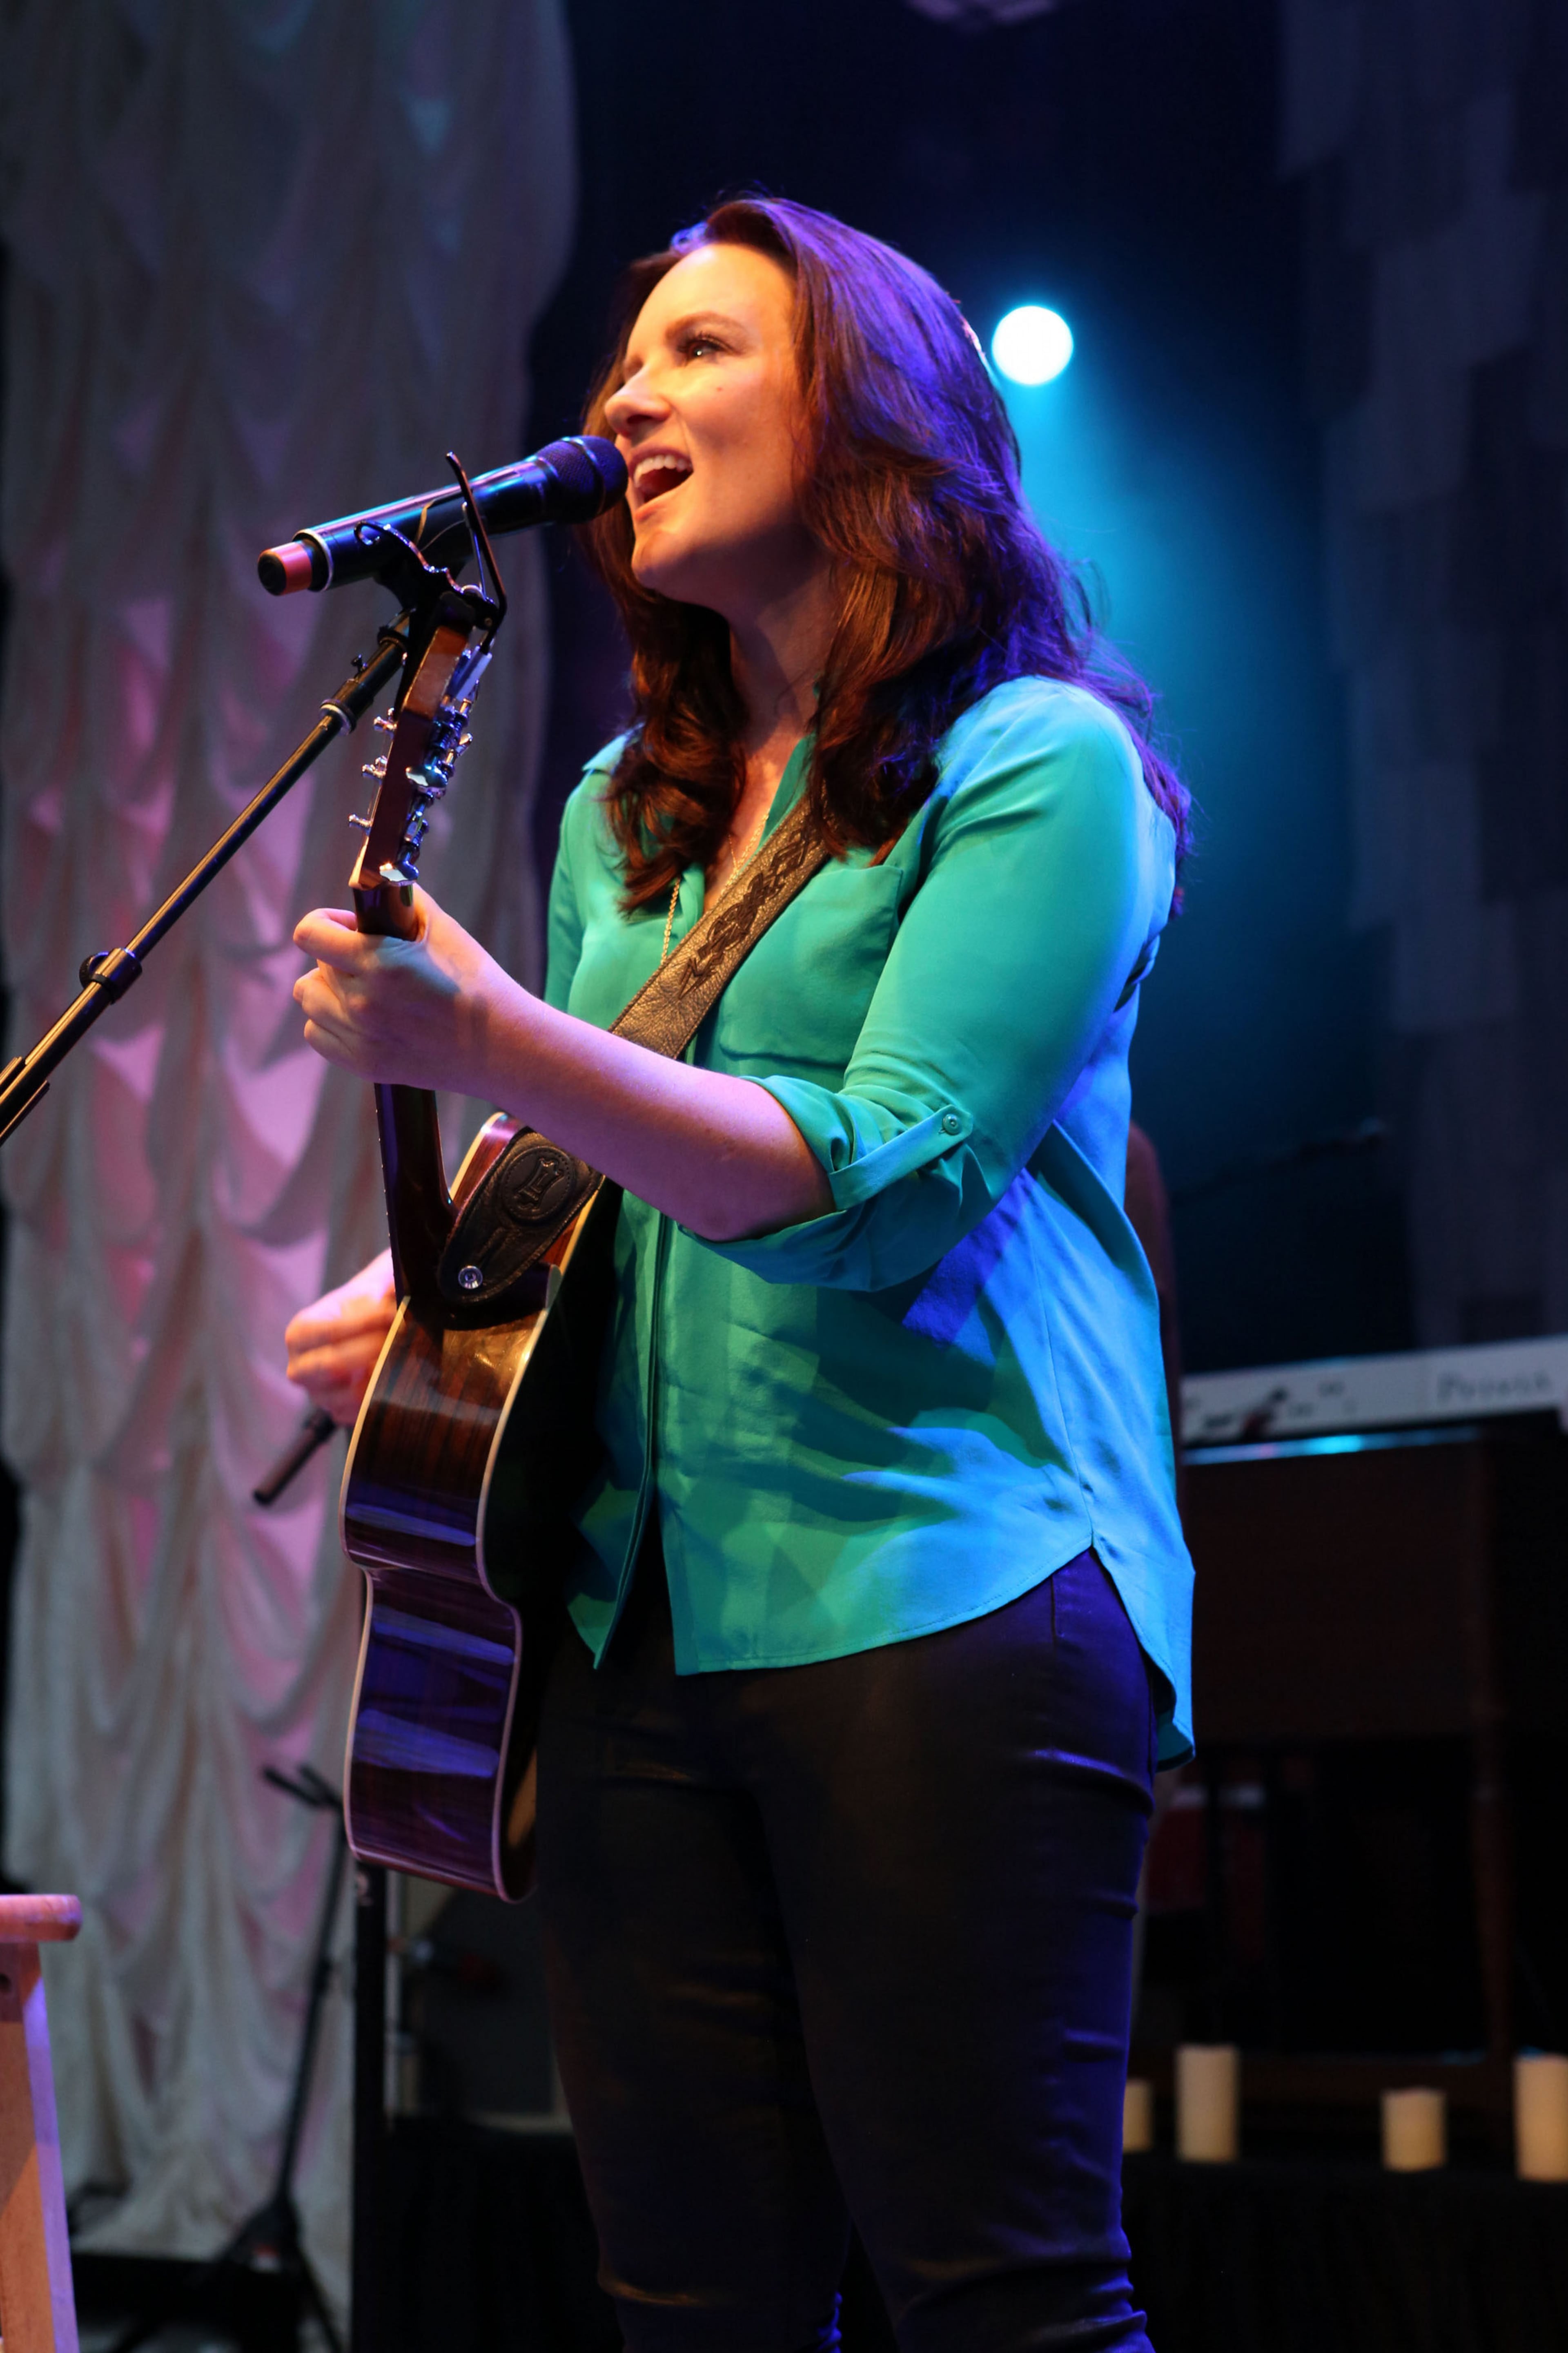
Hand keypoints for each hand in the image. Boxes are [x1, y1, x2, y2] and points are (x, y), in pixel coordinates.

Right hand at [285, 1251, 396, 1425]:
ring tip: (407, 1354)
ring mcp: (319, 1395)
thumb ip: (382, 1290)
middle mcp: (300, 1368)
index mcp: (300, 1333)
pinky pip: (361, 1412)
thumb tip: (402, 1301)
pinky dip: (384, 1396)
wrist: (374, 1326)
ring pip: (350, 1393)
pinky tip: (401, 1377)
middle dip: (373, 1349)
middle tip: (404, 1334)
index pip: (327, 1331)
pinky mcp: (339, 1414)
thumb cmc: (369, 1304)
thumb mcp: (371, 1289)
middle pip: (333, 1365)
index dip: (362, 1322)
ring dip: (382, 1374)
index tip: (393, 1312)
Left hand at [293, 888, 519, 1093]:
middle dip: (337, 959)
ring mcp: (360, 1037)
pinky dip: (331, 1024)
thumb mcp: (443, 929)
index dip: (323, 924)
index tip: (344, 927)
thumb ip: (402, 902)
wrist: (500, 1045)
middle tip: (369, 961)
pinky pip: (317, 1035)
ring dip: (330, 992)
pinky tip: (361, 1018)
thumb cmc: (476, 984)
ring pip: (311, 1001)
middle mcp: (362, 1002)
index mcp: (379, 963)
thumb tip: (376, 886)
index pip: (310, 934)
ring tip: (363, 991)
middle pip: (313, 970)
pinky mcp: (364, 1063)